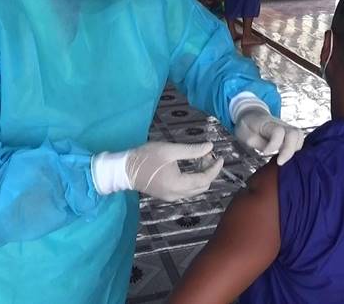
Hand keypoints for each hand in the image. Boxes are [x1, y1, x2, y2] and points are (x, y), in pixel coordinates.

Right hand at [92, 142, 222, 201]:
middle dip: (208, 171)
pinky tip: (190, 166)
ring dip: (201, 175)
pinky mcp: (166, 195)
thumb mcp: (169, 150)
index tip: (220, 156)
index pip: (205, 179)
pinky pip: (186, 190)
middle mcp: (177, 195)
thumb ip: (192, 150)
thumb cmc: (146, 157)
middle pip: (202, 187)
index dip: (215, 168)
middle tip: (206, 154)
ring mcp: (171, 197)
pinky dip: (192, 180)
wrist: (124, 170)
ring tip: (199, 158)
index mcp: (179, 184)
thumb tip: (210, 147)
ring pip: (195, 190)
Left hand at [234, 107, 304, 164]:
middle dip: (289, 150)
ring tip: (283, 158)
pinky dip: (296, 149)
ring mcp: (287, 127)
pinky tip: (285, 156)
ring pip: (299, 136)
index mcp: (267, 123)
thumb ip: (253, 140)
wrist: (252, 115)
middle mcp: (280, 124)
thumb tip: (262, 149)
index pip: (278, 131)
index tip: (264, 153)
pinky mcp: (290, 133)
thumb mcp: (243, 132)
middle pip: (294, 133)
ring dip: (294, 150)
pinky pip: (299, 139)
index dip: (273, 144)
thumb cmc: (247, 126)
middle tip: (279, 162)